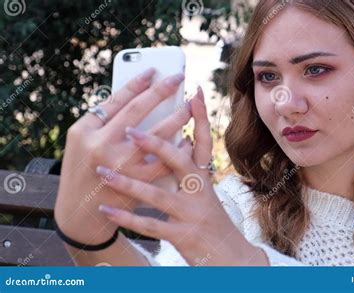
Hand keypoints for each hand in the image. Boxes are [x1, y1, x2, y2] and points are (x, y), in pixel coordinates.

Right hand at [55, 68, 192, 244]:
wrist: (79, 213)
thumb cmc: (83, 170)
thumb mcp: (81, 142)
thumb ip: (104, 121)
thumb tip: (137, 96)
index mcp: (85, 131)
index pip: (115, 100)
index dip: (137, 83)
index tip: (154, 70)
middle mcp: (101, 146)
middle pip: (137, 111)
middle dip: (160, 92)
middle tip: (178, 78)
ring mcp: (120, 166)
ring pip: (156, 136)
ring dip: (176, 118)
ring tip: (190, 107)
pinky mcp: (136, 184)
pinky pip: (164, 163)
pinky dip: (178, 150)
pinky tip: (188, 141)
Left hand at [96, 88, 268, 265]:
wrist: (231, 259)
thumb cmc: (211, 223)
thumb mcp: (205, 195)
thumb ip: (190, 172)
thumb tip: (180, 142)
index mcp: (205, 180)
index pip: (204, 143)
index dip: (200, 117)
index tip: (195, 93)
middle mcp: (201, 193)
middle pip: (179, 161)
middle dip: (155, 142)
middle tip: (131, 129)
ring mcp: (192, 214)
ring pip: (158, 195)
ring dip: (128, 183)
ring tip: (102, 172)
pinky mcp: (183, 236)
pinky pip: (151, 226)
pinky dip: (127, 218)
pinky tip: (107, 211)